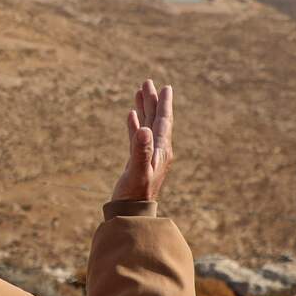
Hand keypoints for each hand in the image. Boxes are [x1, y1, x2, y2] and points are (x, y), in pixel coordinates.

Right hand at [110, 79, 173, 202]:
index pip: (163, 121)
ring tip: (139, 93)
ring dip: (144, 109)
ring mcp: (149, 154)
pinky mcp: (138, 159)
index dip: (163, 104)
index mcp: (161, 149)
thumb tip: (143, 129)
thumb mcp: (138, 171)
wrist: (132, 212)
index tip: (164, 87)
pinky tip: (131, 116)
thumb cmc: (135, 193)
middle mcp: (158, 149)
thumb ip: (140, 151)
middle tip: (148, 83)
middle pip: (156, 119)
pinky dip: (134, 124)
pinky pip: (138, 136)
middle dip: (152, 101)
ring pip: (146, 125)